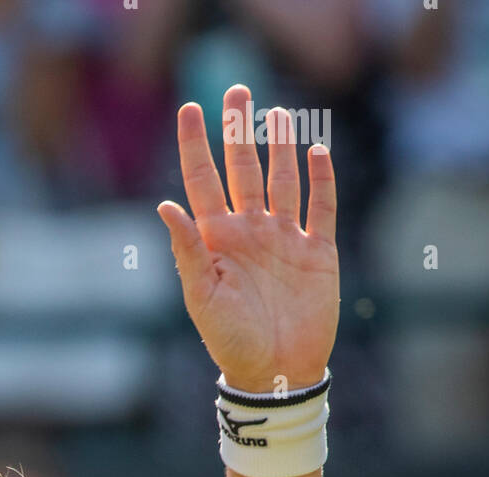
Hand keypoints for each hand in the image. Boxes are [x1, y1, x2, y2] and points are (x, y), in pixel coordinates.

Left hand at [157, 85, 338, 393]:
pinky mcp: (318, 252)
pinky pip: (322, 207)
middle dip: (239, 131)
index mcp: (217, 240)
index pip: (203, 181)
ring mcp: (285, 239)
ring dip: (281, 146)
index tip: (190, 108)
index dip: (196, 145)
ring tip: (276, 113)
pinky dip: (322, 180)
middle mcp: (250, 232)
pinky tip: (317, 151)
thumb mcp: (202, 296)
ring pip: (283, 180)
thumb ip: (187, 249)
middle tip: (237, 90)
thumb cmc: (231, 341)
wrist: (275, 375)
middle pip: (244, 169)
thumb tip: (165, 205)